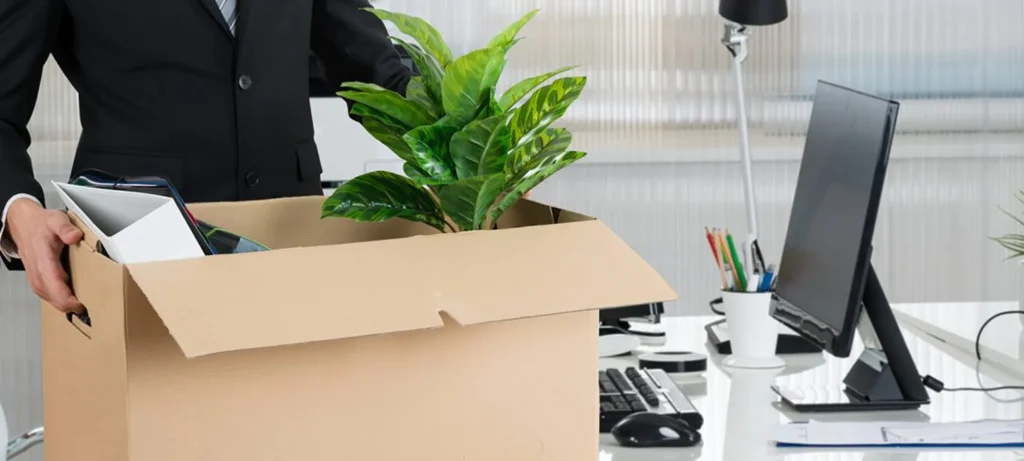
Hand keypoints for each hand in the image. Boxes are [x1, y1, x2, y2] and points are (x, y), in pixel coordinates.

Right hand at [7, 198, 84, 312]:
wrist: (24, 224)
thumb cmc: (41, 224)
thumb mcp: (56, 220)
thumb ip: (65, 228)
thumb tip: (75, 236)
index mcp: (43, 259)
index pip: (53, 284)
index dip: (66, 298)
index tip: (80, 305)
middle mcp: (37, 271)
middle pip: (52, 296)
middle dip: (69, 306)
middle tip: (89, 308)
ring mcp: (36, 277)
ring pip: (49, 298)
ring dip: (64, 304)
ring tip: (82, 306)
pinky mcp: (37, 279)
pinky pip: (47, 294)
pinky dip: (59, 299)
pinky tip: (71, 299)